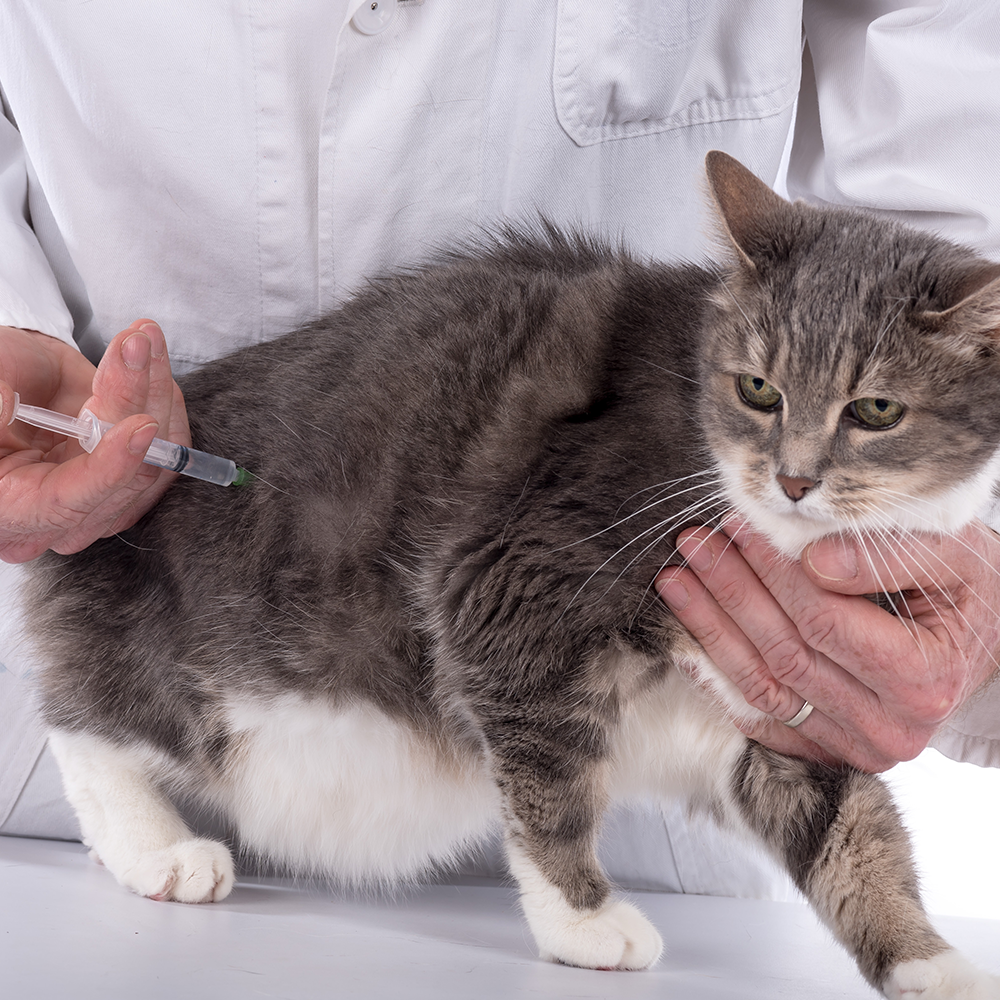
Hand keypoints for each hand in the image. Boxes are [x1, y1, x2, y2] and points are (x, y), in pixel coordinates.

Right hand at [0, 319, 188, 561]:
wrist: (7, 373)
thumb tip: (5, 404)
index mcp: (11, 510)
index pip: (71, 502)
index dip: (110, 466)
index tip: (141, 425)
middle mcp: (62, 516)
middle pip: (126, 477)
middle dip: (135, 402)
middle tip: (137, 346)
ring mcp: (105, 494)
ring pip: (157, 458)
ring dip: (155, 390)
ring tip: (143, 337)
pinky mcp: (134, 469)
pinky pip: (169, 444)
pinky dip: (164, 397)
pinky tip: (152, 358)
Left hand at [655, 519, 999, 771]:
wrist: (986, 640)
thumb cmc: (968, 592)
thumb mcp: (951, 557)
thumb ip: (887, 557)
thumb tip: (816, 560)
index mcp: (923, 679)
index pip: (825, 622)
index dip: (774, 573)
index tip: (739, 528)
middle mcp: (888, 727)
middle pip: (786, 652)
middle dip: (731, 592)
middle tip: (695, 545)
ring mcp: (854, 745)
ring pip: (763, 685)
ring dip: (711, 629)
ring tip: (677, 581)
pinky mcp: (826, 749)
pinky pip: (760, 715)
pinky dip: (719, 676)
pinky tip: (688, 637)